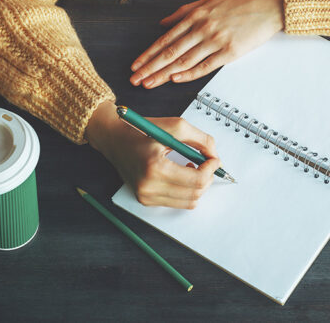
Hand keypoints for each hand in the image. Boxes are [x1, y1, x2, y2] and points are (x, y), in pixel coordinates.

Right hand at [85, 101, 219, 208]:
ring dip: (197, 186)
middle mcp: (148, 186)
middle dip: (207, 178)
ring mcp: (145, 196)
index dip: (211, 169)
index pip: (196, 180)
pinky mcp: (145, 200)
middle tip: (207, 163)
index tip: (213, 159)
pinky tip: (181, 174)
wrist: (114, 138)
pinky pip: (176, 202)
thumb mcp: (175, 126)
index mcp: (155, 168)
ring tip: (192, 168)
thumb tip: (215, 156)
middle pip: (195, 194)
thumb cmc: (141, 130)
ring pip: (188, 202)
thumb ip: (201, 140)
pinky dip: (185, 191)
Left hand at [130, 0, 283, 88]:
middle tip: (135, 79)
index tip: (136, 64)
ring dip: (164, 74)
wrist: (269, 5)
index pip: (166, 38)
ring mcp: (216, 41)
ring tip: (149, 83)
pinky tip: (175, 79)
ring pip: (184, 61)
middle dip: (150, 67)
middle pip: (170, 52)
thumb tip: (163, 22)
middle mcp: (202, 28)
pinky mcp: (230, 52)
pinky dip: (188, 74)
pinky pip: (205, 66)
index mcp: (196, 15)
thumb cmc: (241, 2)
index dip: (149, 53)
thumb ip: (184, 11)